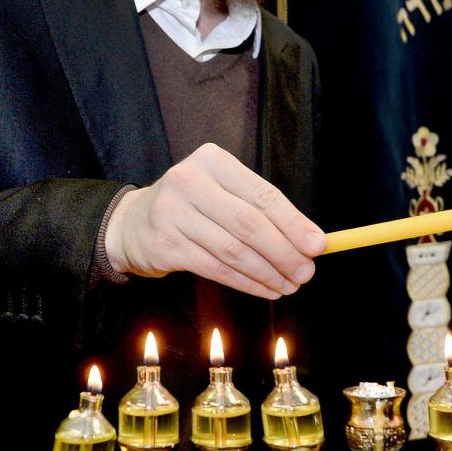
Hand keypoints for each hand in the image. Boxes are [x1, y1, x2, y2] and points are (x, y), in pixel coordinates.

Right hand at [104, 143, 325, 298]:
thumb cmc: (193, 206)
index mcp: (213, 161)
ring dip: (268, 272)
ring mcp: (173, 213)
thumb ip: (262, 210)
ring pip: (233, 250)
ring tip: (289, 284)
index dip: (294, 222)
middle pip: (249, 223)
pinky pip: (215, 268)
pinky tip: (265, 289)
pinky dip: (246, 282)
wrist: (133, 223)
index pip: (262, 195)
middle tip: (307, 272)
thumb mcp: (223, 192)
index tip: (318, 245)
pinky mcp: (165, 245)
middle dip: (284, 252)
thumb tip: (310, 240)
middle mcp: (190, 182)